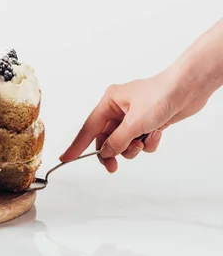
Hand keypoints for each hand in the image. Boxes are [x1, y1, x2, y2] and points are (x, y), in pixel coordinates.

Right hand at [60, 67, 210, 172]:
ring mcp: (134, 116)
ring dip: (133, 147)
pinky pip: (140, 141)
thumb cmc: (161, 95)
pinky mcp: (148, 122)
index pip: (89, 127)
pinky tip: (156, 135)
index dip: (78, 145)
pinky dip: (147, 142)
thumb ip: (117, 141)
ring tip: (143, 141)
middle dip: (113, 151)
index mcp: (110, 101)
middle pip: (106, 138)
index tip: (66, 158)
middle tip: (113, 167)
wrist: (188, 89)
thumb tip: (106, 152)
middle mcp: (119, 108)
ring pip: (124, 142)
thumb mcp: (135, 122)